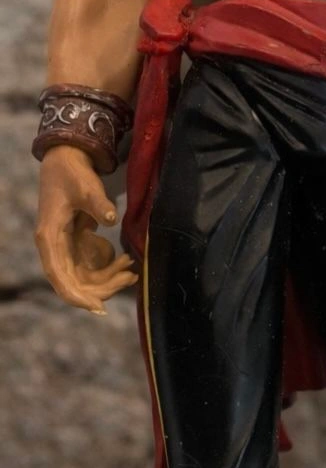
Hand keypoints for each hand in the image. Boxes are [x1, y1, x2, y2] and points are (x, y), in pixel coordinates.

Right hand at [35, 146, 137, 313]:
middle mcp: (55, 247)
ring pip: (85, 278)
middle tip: (130, 279)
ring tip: (132, 271)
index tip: (98, 307)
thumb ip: (98, 204)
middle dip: (102, 288)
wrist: (67, 160)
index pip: (59, 275)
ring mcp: (66, 248)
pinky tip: (127, 261)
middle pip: (75, 282)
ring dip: (108, 279)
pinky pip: (92, 267)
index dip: (76, 295)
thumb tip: (111, 219)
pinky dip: (109, 268)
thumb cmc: (72, 173)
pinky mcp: (76, 245)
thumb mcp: (86, 186)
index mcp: (49, 237)